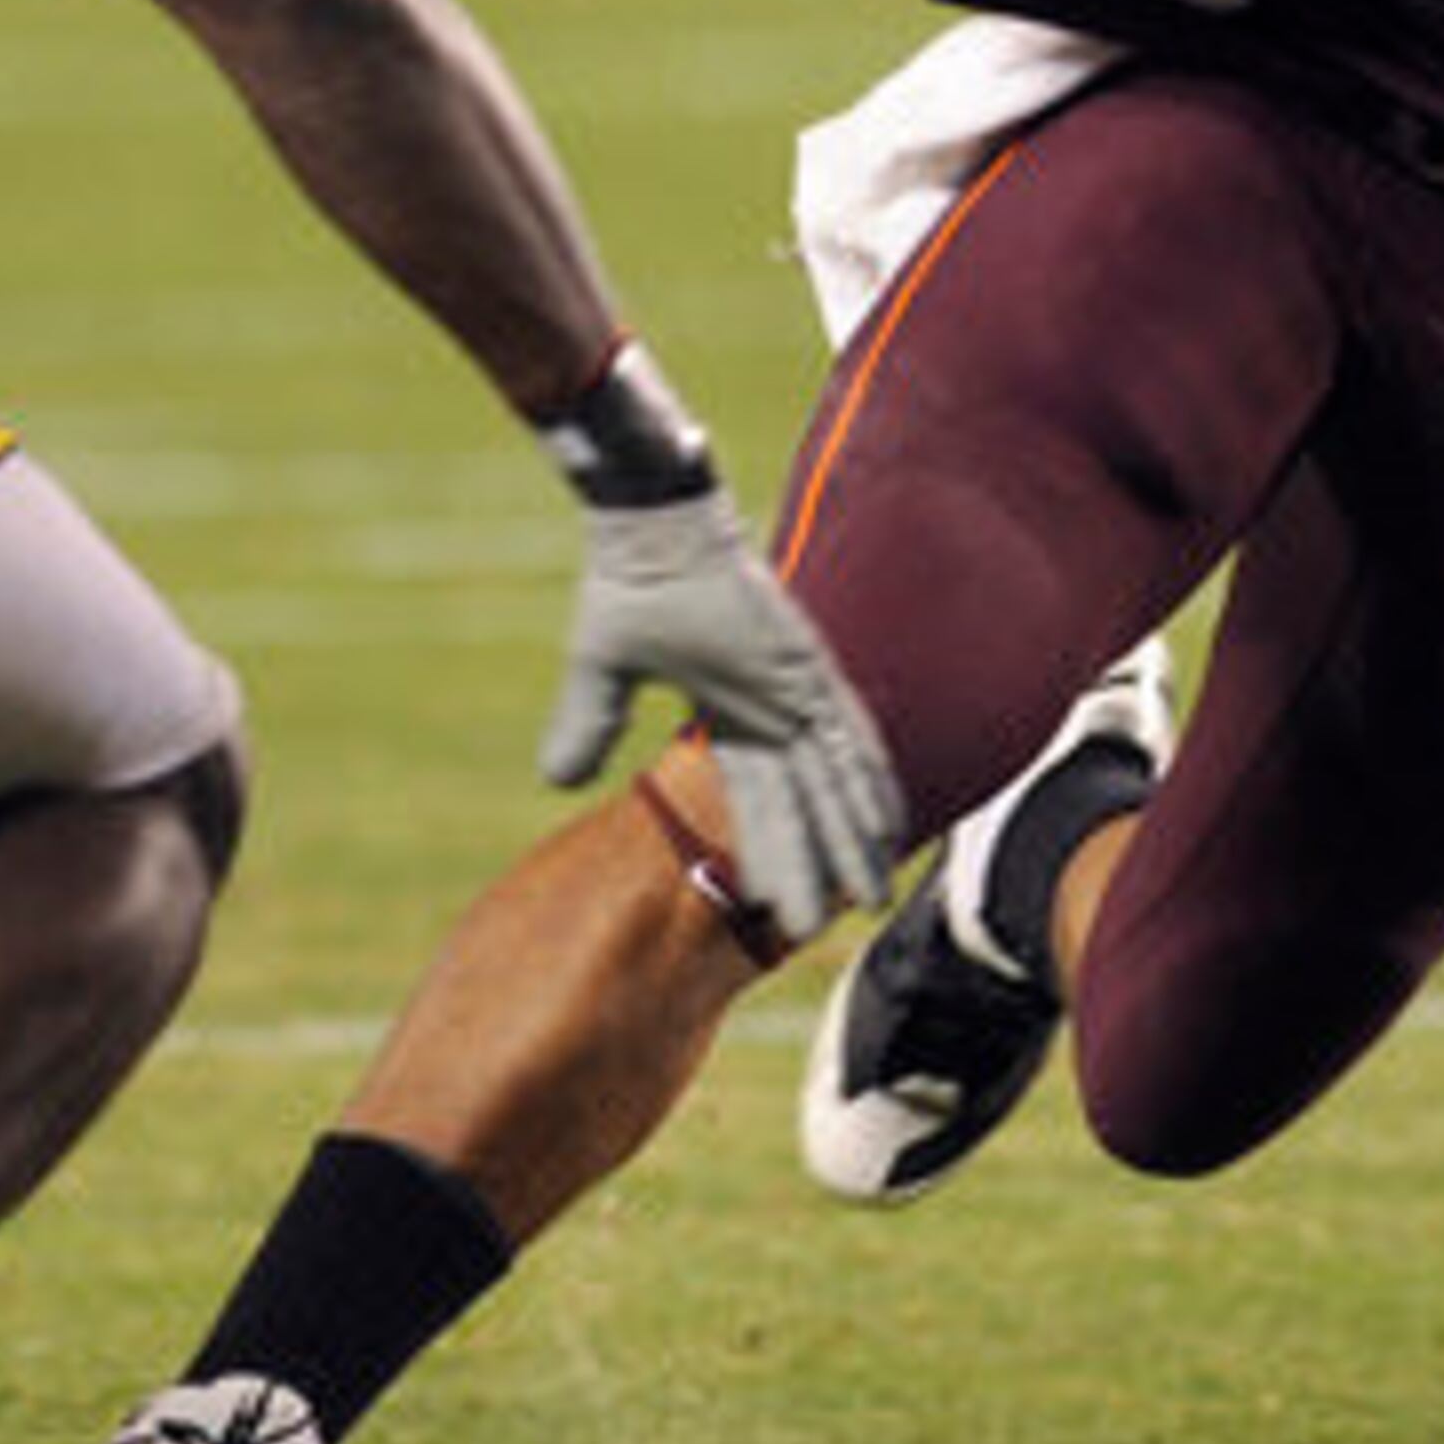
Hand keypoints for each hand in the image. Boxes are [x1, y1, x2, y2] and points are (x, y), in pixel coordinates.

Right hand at [537, 486, 903, 945]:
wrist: (652, 518)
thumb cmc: (627, 578)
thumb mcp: (601, 669)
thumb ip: (587, 725)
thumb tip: (557, 781)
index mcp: (731, 713)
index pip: (759, 801)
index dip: (771, 853)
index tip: (777, 909)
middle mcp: (776, 707)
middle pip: (804, 806)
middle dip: (819, 864)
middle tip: (835, 924)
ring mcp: (798, 688)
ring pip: (833, 782)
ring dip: (852, 839)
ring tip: (869, 896)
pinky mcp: (808, 667)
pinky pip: (847, 735)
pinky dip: (867, 781)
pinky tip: (887, 823)